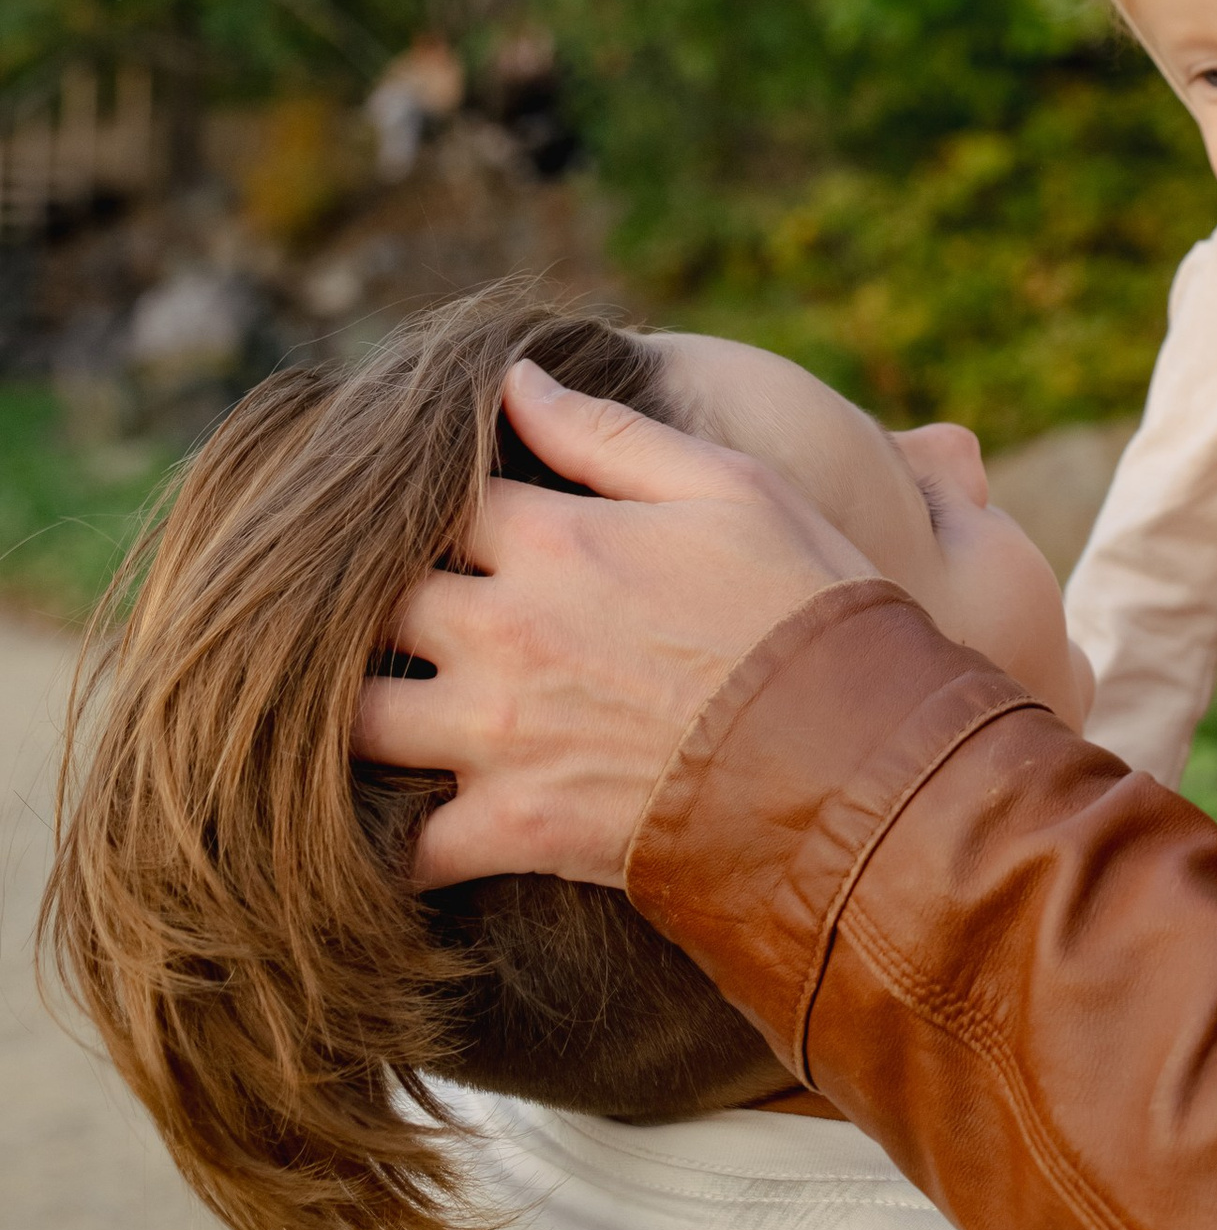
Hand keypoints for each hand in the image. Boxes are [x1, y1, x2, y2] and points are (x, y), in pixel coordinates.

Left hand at [354, 360, 869, 887]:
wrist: (854, 753)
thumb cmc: (803, 603)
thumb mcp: (727, 485)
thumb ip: (606, 432)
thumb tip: (512, 378)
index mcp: (549, 535)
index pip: (427, 499)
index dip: (416, 505)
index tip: (428, 521)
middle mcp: (503, 629)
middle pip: (366, 607)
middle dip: (362, 609)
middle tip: (382, 620)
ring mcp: (501, 733)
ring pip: (355, 722)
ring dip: (350, 716)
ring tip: (367, 713)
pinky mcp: (517, 828)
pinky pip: (408, 851)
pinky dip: (388, 846)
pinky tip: (391, 831)